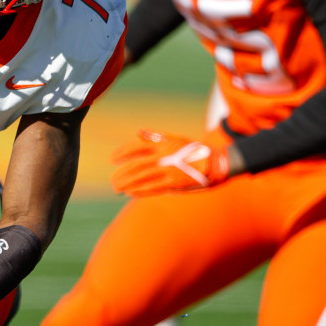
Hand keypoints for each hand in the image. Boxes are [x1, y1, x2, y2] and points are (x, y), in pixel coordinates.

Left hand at [110, 129, 229, 196]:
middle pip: (137, 165)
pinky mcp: (174, 183)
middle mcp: (163, 157)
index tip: (112, 159)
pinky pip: (153, 188)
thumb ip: (156, 136)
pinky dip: (141, 190)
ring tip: (117, 188)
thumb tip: (138, 131)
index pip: (137, 147)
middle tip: (112, 180)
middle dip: (122, 173)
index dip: (123, 152)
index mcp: (163, 145)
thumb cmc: (193, 150)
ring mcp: (168, 171)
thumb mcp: (175, 138)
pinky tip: (131, 193)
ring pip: (142, 178)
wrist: (213, 163)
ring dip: (128, 184)